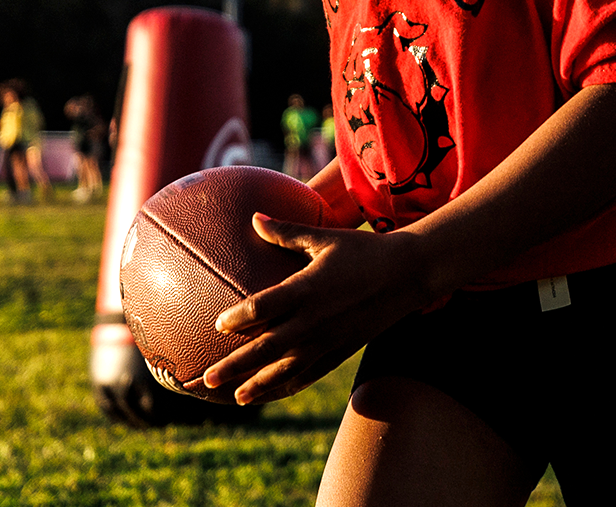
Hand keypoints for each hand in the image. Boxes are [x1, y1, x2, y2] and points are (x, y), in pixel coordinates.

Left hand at [198, 213, 441, 405]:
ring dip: (259, 385)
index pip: (263, 307)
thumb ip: (286, 231)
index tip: (218, 326)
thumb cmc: (363, 250)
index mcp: (306, 290)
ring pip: (287, 370)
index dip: (238, 318)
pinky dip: (288, 386)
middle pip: (266, 349)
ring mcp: (329, 340)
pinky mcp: (342, 351)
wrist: (409, 274)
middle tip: (206, 378)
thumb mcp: (324, 237)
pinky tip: (271, 394)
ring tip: (235, 398)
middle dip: (235, 366)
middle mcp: (314, 320)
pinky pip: (310, 374)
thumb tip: (254, 217)